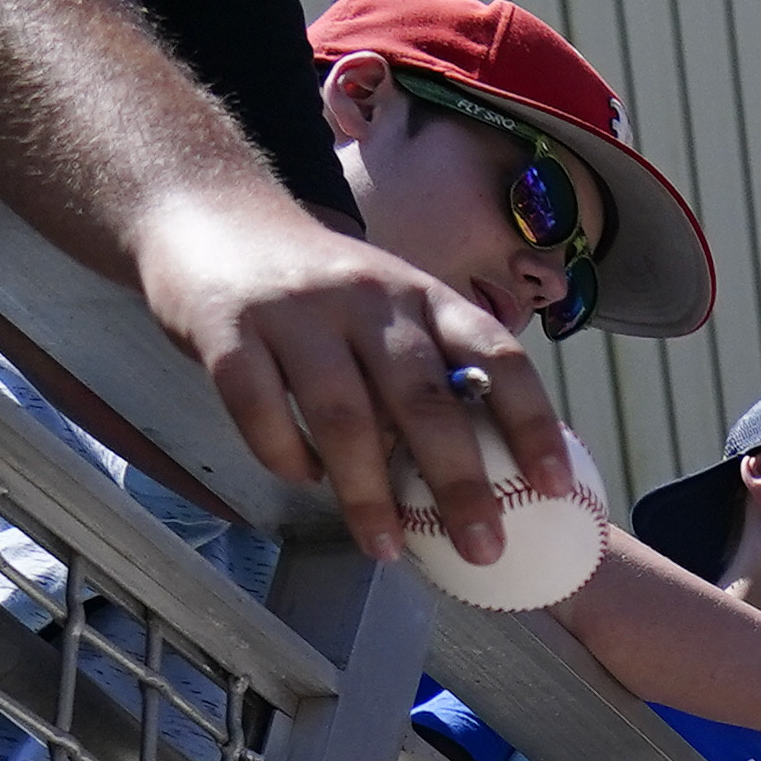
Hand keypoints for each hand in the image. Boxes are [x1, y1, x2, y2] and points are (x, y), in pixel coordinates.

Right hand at [135, 182, 571, 565]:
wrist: (206, 211)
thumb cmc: (322, 287)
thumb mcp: (394, 309)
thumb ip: (434, 371)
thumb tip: (497, 471)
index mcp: (425, 297)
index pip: (496, 356)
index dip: (531, 422)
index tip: (554, 487)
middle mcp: (370, 298)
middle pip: (425, 398)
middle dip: (460, 482)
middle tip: (483, 549)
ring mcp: (297, 311)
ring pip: (344, 415)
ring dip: (369, 493)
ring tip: (387, 548)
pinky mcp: (226, 326)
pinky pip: (259, 406)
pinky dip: (285, 454)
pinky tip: (304, 480)